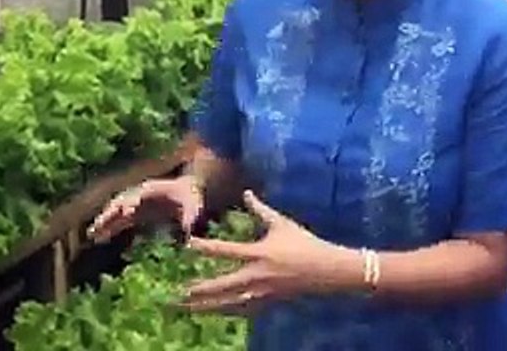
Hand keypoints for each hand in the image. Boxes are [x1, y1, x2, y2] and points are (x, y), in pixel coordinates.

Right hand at [87, 176, 203, 243]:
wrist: (188, 190)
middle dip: (111, 212)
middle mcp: (141, 194)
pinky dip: (110, 227)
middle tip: (100, 224)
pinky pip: (119, 219)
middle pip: (121, 201)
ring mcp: (137, 202)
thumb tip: (189, 231)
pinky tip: (100, 237)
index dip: (133, 202)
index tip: (126, 211)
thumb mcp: (194, 205)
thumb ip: (191, 217)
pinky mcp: (136, 212)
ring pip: (116, 211)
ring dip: (105, 221)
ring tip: (93, 234)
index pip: (139, 194)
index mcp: (154, 189)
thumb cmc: (191, 196)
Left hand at [180, 190, 355, 315]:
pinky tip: (214, 313)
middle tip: (179, 293)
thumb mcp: (281, 223)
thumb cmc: (304, 243)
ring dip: (209, 307)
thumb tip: (247, 193)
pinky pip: (243, 310)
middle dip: (201, 290)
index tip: (187, 244)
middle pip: (223, 285)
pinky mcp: (269, 302)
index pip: (225, 250)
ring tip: (189, 309)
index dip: (205, 247)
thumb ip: (260, 210)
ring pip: (230, 303)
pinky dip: (227, 312)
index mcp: (259, 253)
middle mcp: (257, 275)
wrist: (326, 270)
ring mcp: (263, 292)